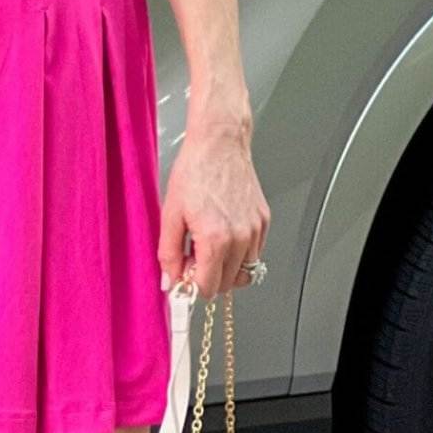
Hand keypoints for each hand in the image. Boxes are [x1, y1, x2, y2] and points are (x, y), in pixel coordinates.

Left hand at [158, 121, 268, 297]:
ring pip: (244, 272)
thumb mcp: (171, 214)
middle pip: (227, 284)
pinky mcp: (263, 222)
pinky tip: (222, 235)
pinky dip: (239, 254)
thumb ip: (169, 253)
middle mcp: (241, 237)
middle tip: (191, 258)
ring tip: (206, 246)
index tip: (182, 280)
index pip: (208, 287)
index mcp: (216, 238)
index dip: (192, 286)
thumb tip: (170, 281)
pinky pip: (254, 254)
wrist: (219, 144)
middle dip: (207, 277)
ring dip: (225, 268)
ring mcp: (256, 230)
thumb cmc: (195, 172)